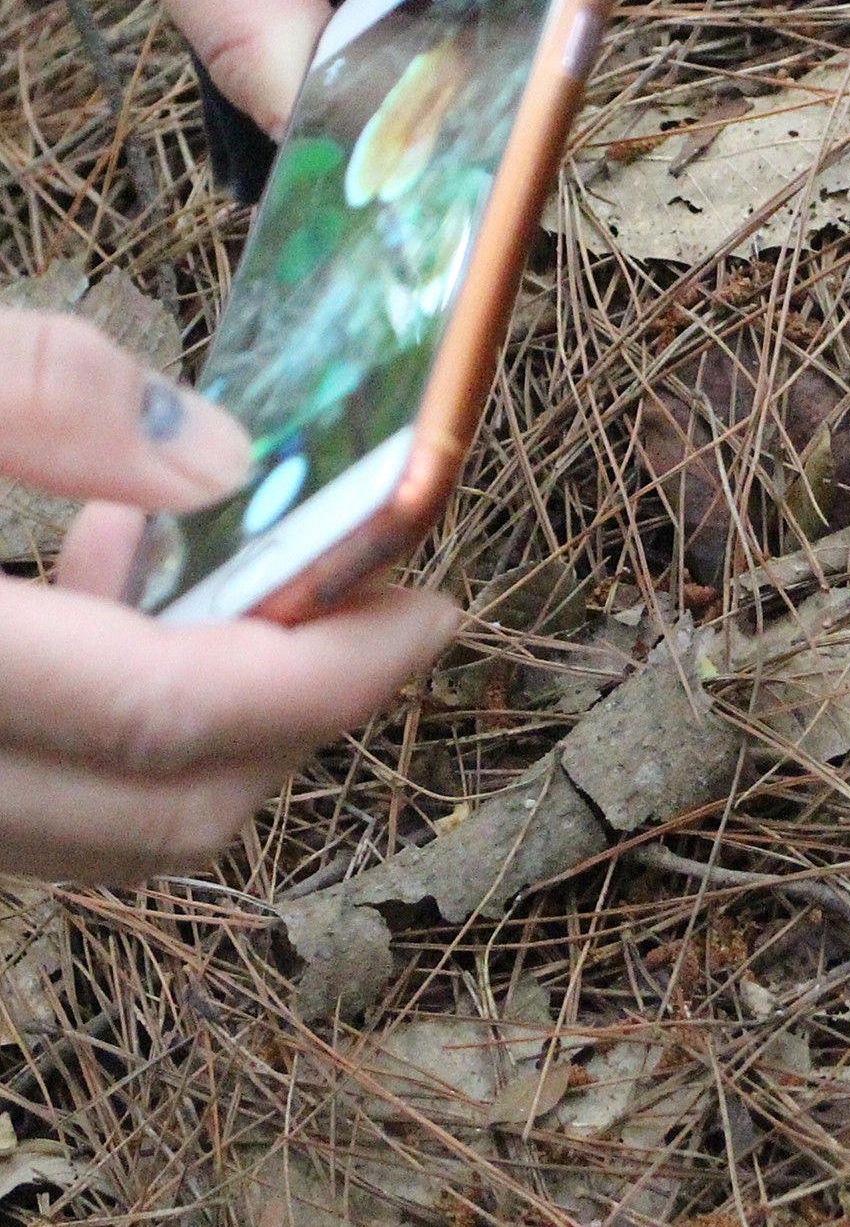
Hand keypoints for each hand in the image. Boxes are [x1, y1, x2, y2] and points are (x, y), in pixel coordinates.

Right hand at [0, 310, 455, 881]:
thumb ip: (34, 398)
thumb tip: (220, 457)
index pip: (166, 714)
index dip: (327, 669)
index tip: (433, 610)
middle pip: (166, 809)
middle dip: (293, 705)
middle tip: (343, 583)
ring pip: (103, 828)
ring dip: (200, 719)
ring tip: (182, 547)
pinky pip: (34, 805)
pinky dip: (103, 732)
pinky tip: (90, 597)